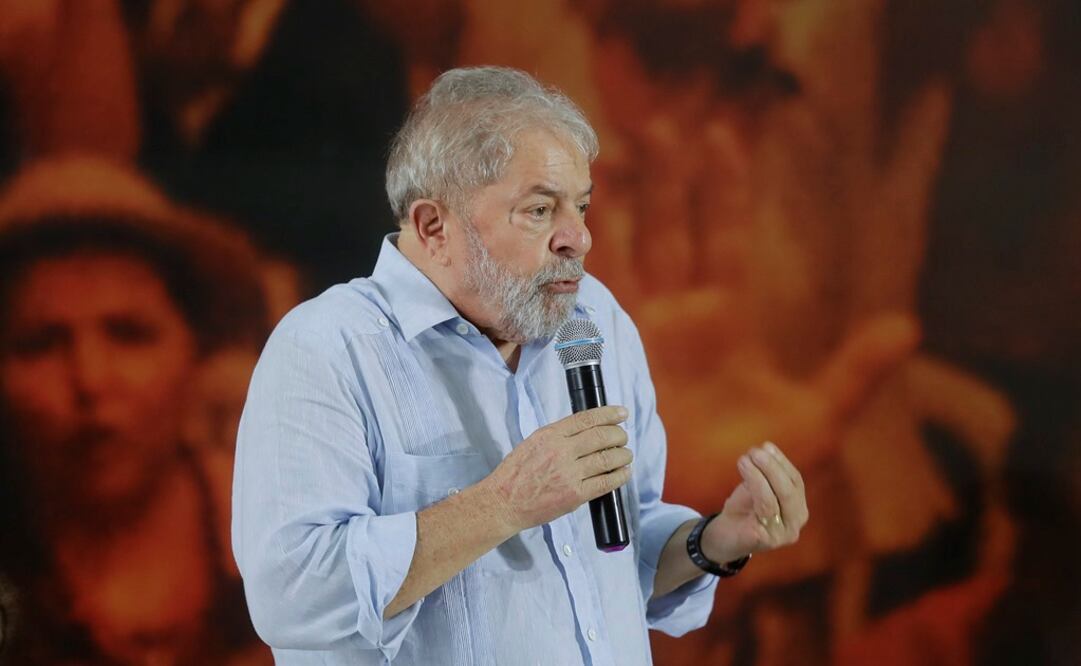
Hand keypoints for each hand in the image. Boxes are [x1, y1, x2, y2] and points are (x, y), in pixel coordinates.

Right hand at [482, 405, 631, 532]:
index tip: (622, 414)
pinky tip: (624, 472)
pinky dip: (620, 476)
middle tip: (623, 437)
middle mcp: (561, 451)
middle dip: (619, 435)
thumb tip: (586, 429)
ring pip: (608, 459)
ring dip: (623, 455)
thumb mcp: (533, 443)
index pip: (587, 419)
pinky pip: (605, 482)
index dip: (609, 414)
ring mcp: (569, 474)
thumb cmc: (515, 474)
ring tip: (626, 454)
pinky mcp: (575, 495)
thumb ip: (558, 435)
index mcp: (550, 435)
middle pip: (602, 437)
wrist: (503, 503)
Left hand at [701, 442, 807, 563]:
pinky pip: (761, 509)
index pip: (796, 482)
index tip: (766, 446)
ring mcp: (781, 535)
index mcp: (798, 510)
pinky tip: (744, 470)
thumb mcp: (758, 488)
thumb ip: (767, 474)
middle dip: (772, 467)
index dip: (782, 462)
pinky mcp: (765, 540)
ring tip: (744, 459)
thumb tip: (767, 449)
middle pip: (789, 491)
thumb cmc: (743, 510)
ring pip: (774, 500)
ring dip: (758, 474)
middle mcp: (795, 524)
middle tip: (755, 451)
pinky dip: (753, 484)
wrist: (723, 537)